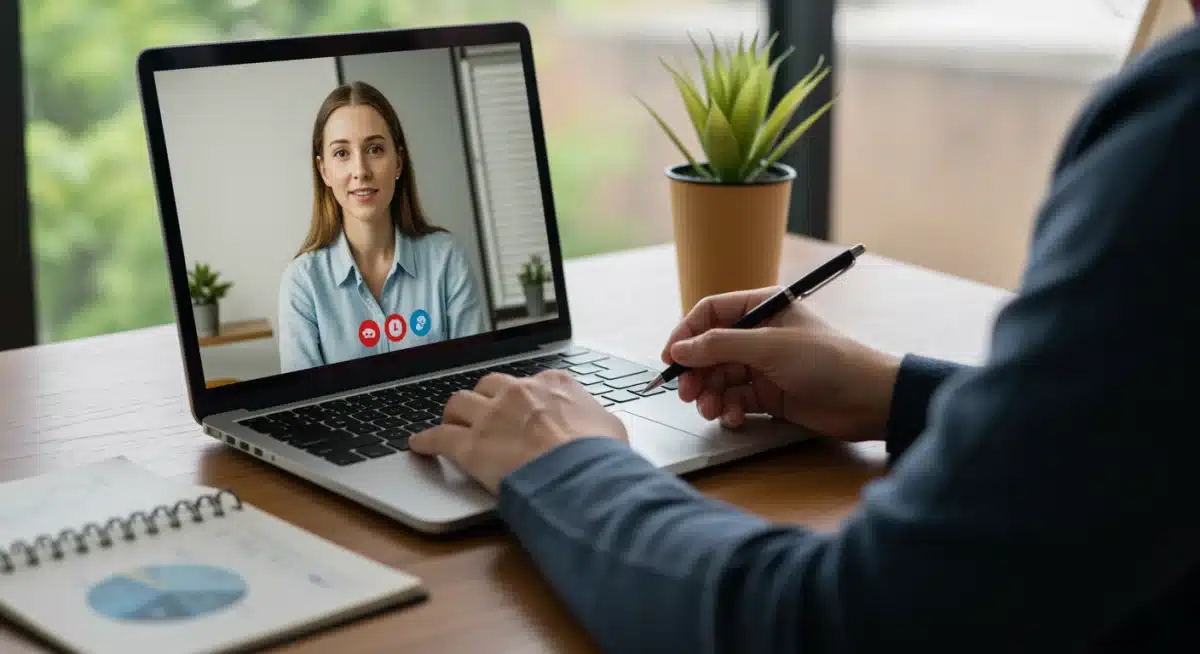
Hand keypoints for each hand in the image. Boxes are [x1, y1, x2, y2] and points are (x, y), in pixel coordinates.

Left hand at [408, 370, 627, 493]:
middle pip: (489, 386)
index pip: (531, 382)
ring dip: (454, 414)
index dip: (523, 397)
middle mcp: (519, 393)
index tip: (521, 407)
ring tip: (451, 424)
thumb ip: (596, 420)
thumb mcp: (610, 428)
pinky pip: (439, 437)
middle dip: (484, 398)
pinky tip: (419, 444)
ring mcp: (492, 417)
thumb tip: (601, 428)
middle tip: (483, 413)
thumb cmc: (600, 457)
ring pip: (458, 403)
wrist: (582, 477)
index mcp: (554, 384)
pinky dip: (426, 440)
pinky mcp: (472, 445)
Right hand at [662, 286, 901, 441]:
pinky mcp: (770, 395)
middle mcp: (760, 334)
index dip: (686, 334)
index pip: (711, 313)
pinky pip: (736, 399)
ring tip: (710, 410)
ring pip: (720, 377)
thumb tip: (681, 348)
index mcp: (763, 307)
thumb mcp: (769, 347)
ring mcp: (764, 365)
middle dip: (696, 372)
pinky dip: (729, 409)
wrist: (869, 400)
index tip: (670, 357)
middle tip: (686, 392)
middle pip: (710, 349)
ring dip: (710, 394)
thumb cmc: (828, 361)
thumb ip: (720, 346)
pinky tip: (734, 418)